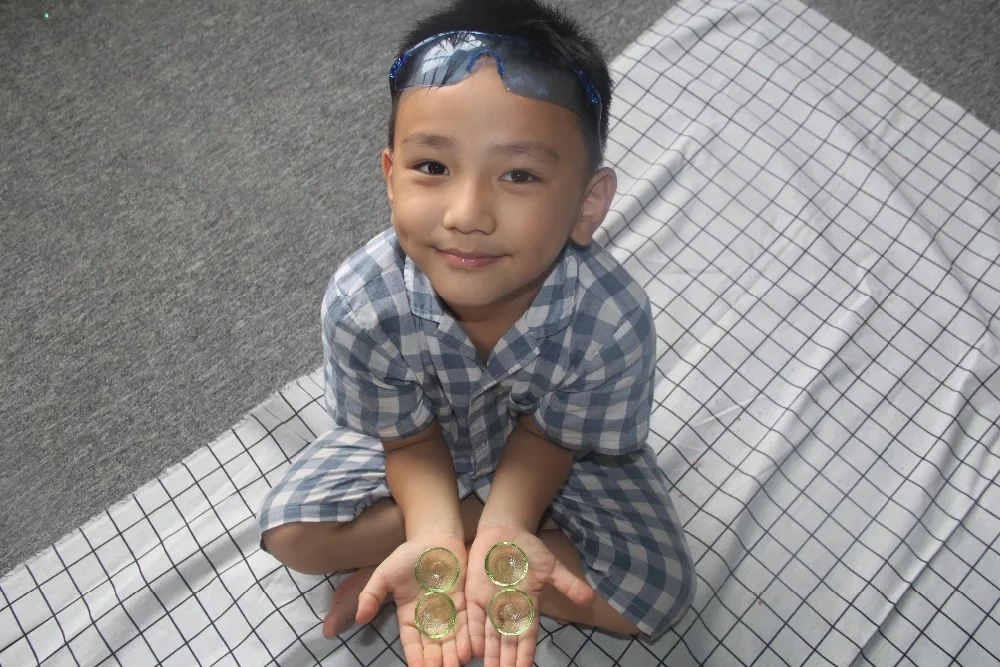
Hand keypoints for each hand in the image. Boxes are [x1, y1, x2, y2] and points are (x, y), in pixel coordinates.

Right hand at [355, 535, 471, 666]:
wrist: (435, 537)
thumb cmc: (408, 555)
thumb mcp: (384, 574)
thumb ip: (371, 595)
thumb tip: (360, 618)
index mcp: (409, 614)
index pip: (411, 642)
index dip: (415, 656)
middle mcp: (429, 617)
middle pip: (432, 645)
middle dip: (436, 660)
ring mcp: (447, 610)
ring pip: (450, 638)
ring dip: (452, 654)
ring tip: (454, 666)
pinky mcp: (464, 602)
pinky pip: (466, 623)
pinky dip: (468, 638)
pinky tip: (469, 650)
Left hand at [466, 524, 595, 666]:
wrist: (504, 531)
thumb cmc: (528, 549)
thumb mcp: (551, 566)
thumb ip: (568, 584)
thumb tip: (591, 599)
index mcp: (527, 606)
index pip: (527, 636)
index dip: (525, 654)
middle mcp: (507, 610)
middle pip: (507, 642)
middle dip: (506, 661)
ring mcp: (489, 604)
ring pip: (489, 636)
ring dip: (490, 655)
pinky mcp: (474, 595)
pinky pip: (472, 619)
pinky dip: (472, 635)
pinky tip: (473, 652)